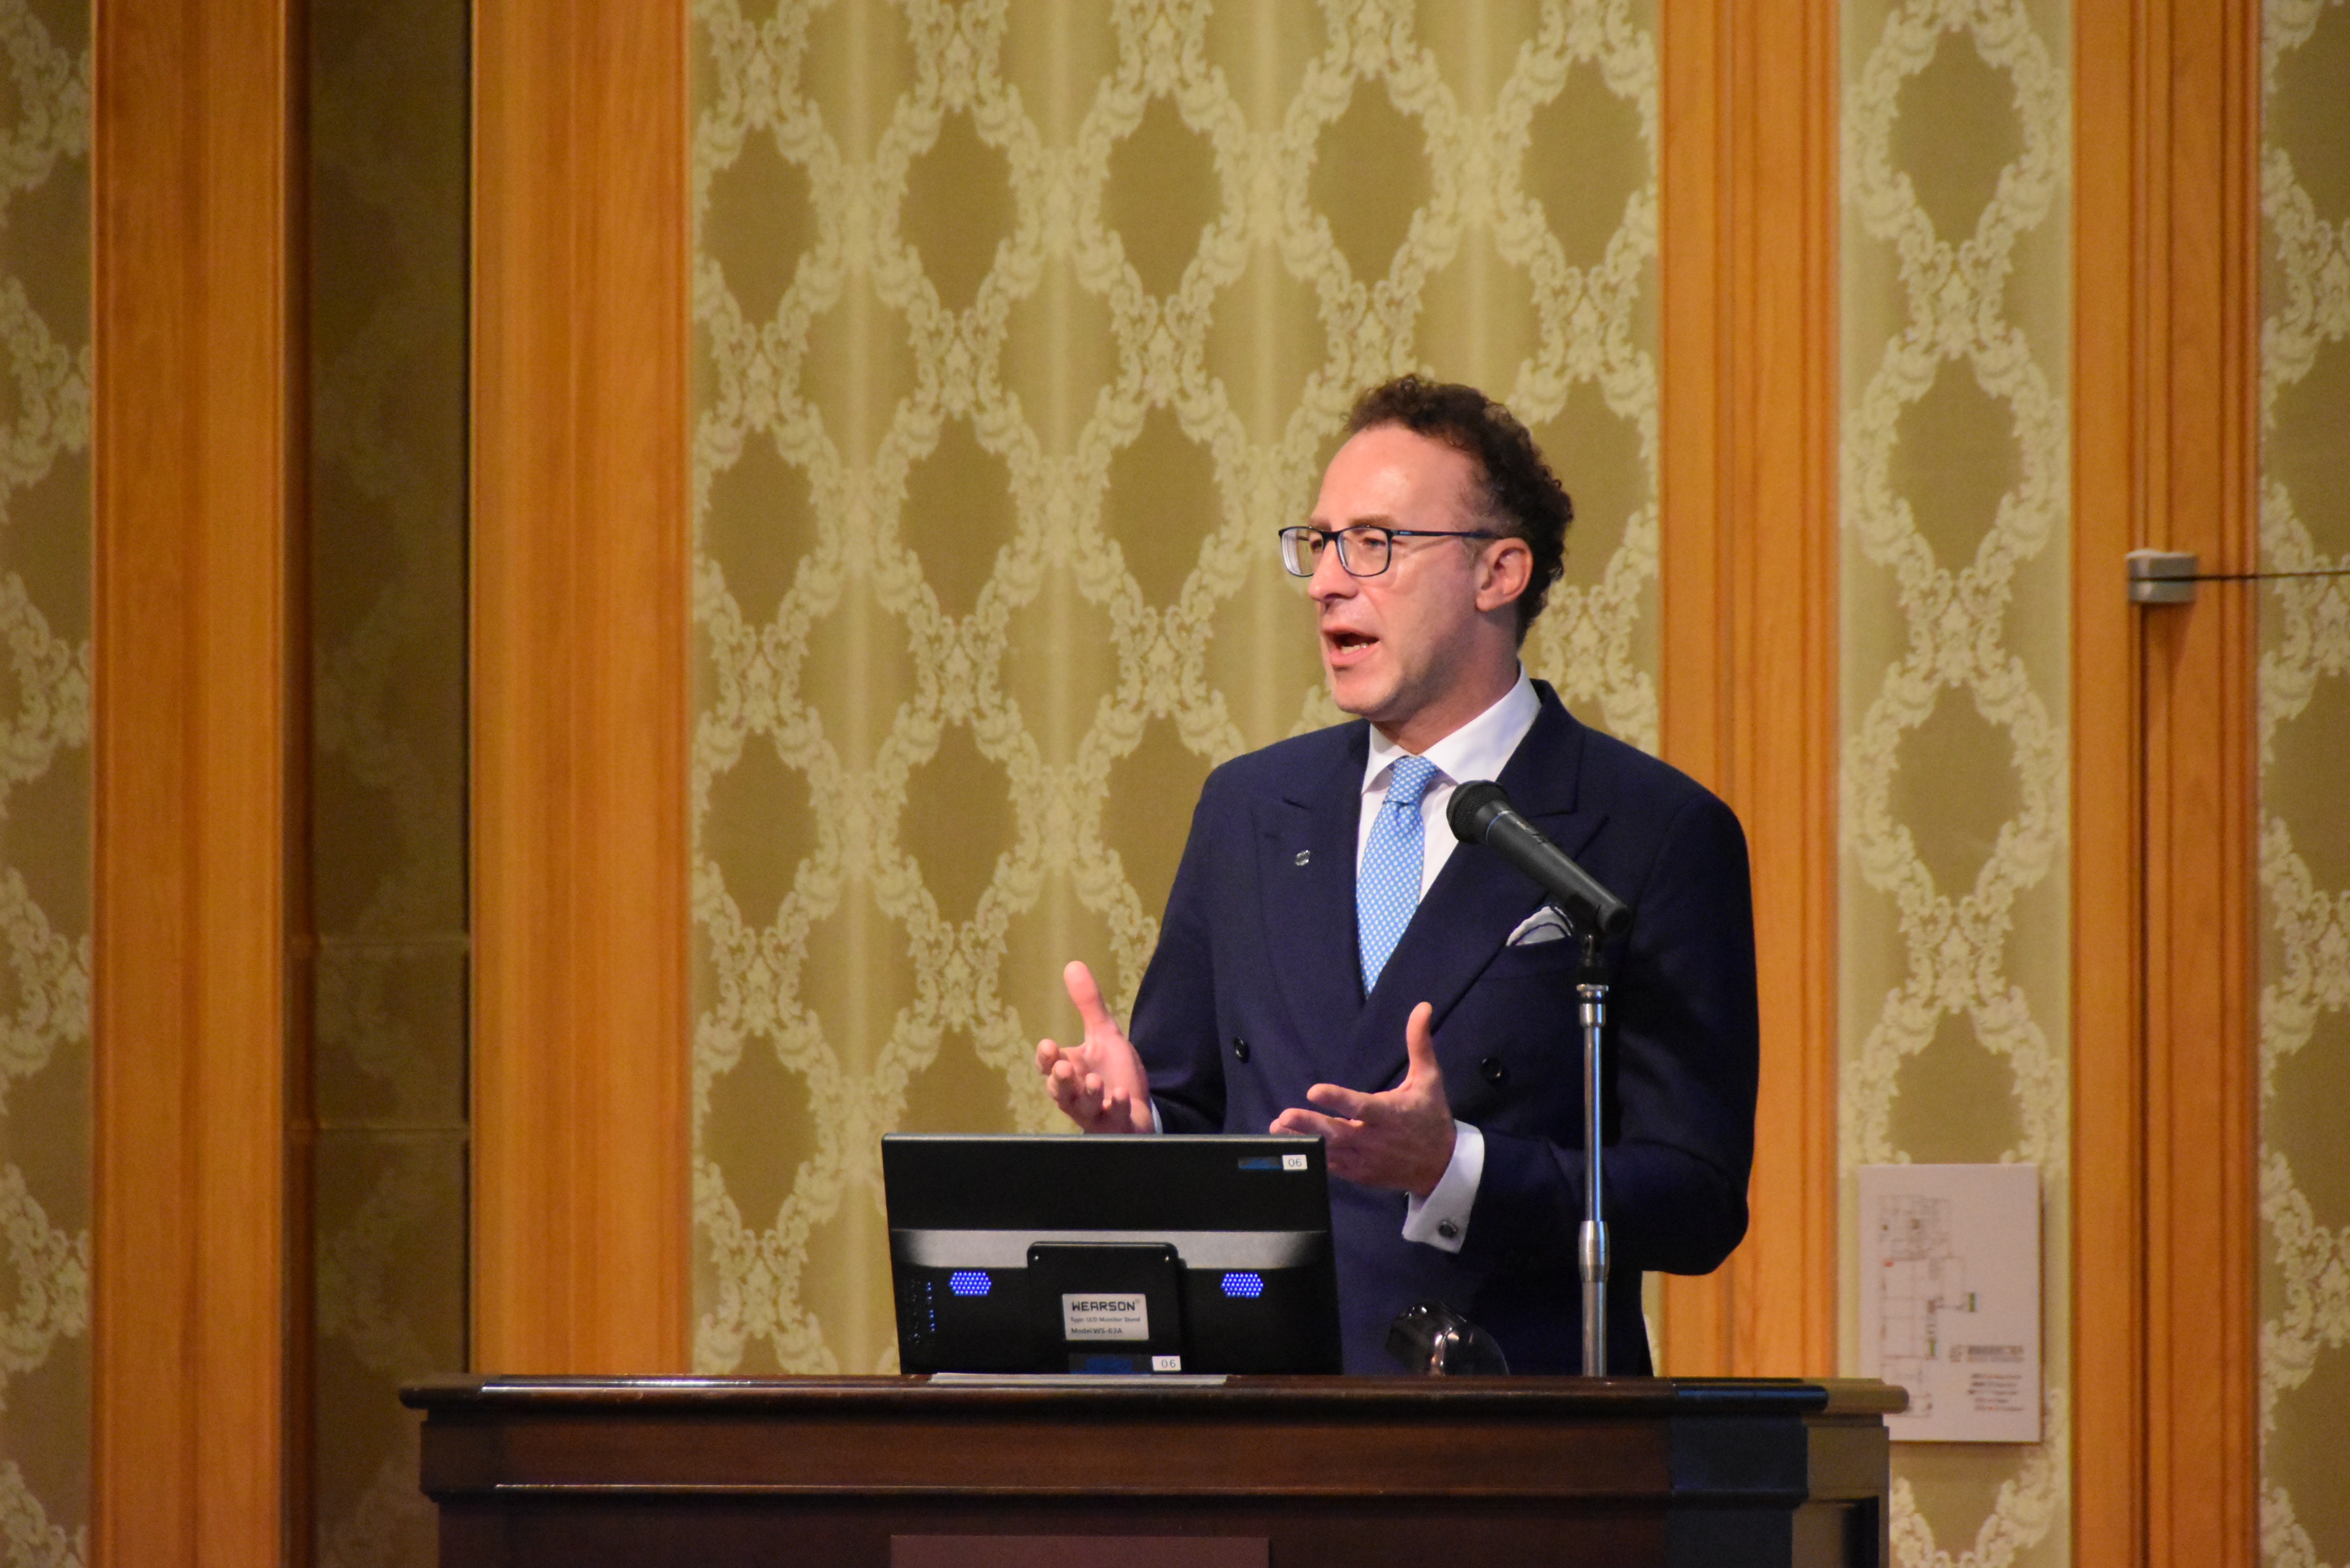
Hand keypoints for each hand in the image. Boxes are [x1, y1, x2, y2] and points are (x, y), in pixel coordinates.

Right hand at [1034, 960, 1153, 1133]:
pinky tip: (1121, 1095)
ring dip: (1089, 1095)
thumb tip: (1073, 965)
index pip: (1049, 1066)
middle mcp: (1076, 1095)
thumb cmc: (1113, 1072)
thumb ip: (1088, 1004)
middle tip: (1063, 1068)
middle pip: (1060, 1091)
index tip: (1049, 1046)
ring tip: (1096, 1082)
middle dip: (1060, 1081)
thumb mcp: (1104, 1034)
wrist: (1137, 1106)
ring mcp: (1095, 1113)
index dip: (1046, 1059)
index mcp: (1070, 1071)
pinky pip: (1114, 1119)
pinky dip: (1116, 1108)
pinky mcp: (1115, 1126)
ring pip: (1084, 1109)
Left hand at [1270, 1001, 1455, 1196]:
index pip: (1361, 1107)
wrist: (1442, 1166)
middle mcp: (1375, 1138)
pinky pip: (1332, 1167)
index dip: (1338, 1099)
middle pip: (1338, 1132)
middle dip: (1310, 1124)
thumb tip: (1422, 1007)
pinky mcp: (1359, 1174)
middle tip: (1285, 1115)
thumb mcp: (1429, 1079)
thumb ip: (1419, 1043)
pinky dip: (1313, 1157)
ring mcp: (1365, 1159)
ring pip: (1330, 1151)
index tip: (1314, 1090)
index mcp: (1390, 1114)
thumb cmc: (1431, 1117)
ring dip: (1303, 1140)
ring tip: (1277, 1127)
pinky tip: (1291, 1146)